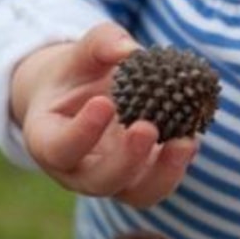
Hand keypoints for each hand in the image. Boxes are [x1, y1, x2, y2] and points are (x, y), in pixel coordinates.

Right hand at [10, 23, 197, 207]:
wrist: (86, 95)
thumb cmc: (78, 74)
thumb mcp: (79, 54)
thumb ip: (98, 44)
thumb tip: (129, 49)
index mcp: (47, 141)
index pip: (59, 148)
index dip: (81, 132)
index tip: (103, 103)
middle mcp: (77, 170)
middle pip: (99, 182)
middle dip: (126, 160)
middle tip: (147, 128)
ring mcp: (112, 180)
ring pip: (136, 194)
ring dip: (163, 173)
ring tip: (185, 142)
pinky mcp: (141, 179)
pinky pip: (159, 183)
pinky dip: (177, 166)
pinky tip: (191, 139)